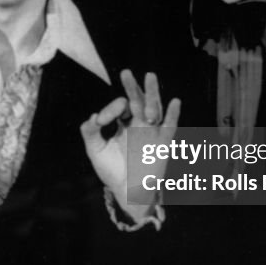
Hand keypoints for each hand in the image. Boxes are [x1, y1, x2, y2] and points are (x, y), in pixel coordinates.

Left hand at [81, 70, 180, 211]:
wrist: (126, 192)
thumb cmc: (111, 170)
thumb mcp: (95, 150)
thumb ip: (90, 132)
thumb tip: (94, 116)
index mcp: (123, 123)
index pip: (120, 107)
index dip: (110, 109)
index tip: (101, 122)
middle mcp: (139, 124)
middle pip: (138, 100)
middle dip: (132, 87)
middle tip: (125, 72)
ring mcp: (152, 132)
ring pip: (154, 108)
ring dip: (152, 93)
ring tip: (149, 76)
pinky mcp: (163, 144)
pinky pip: (170, 127)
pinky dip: (173, 115)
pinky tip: (174, 101)